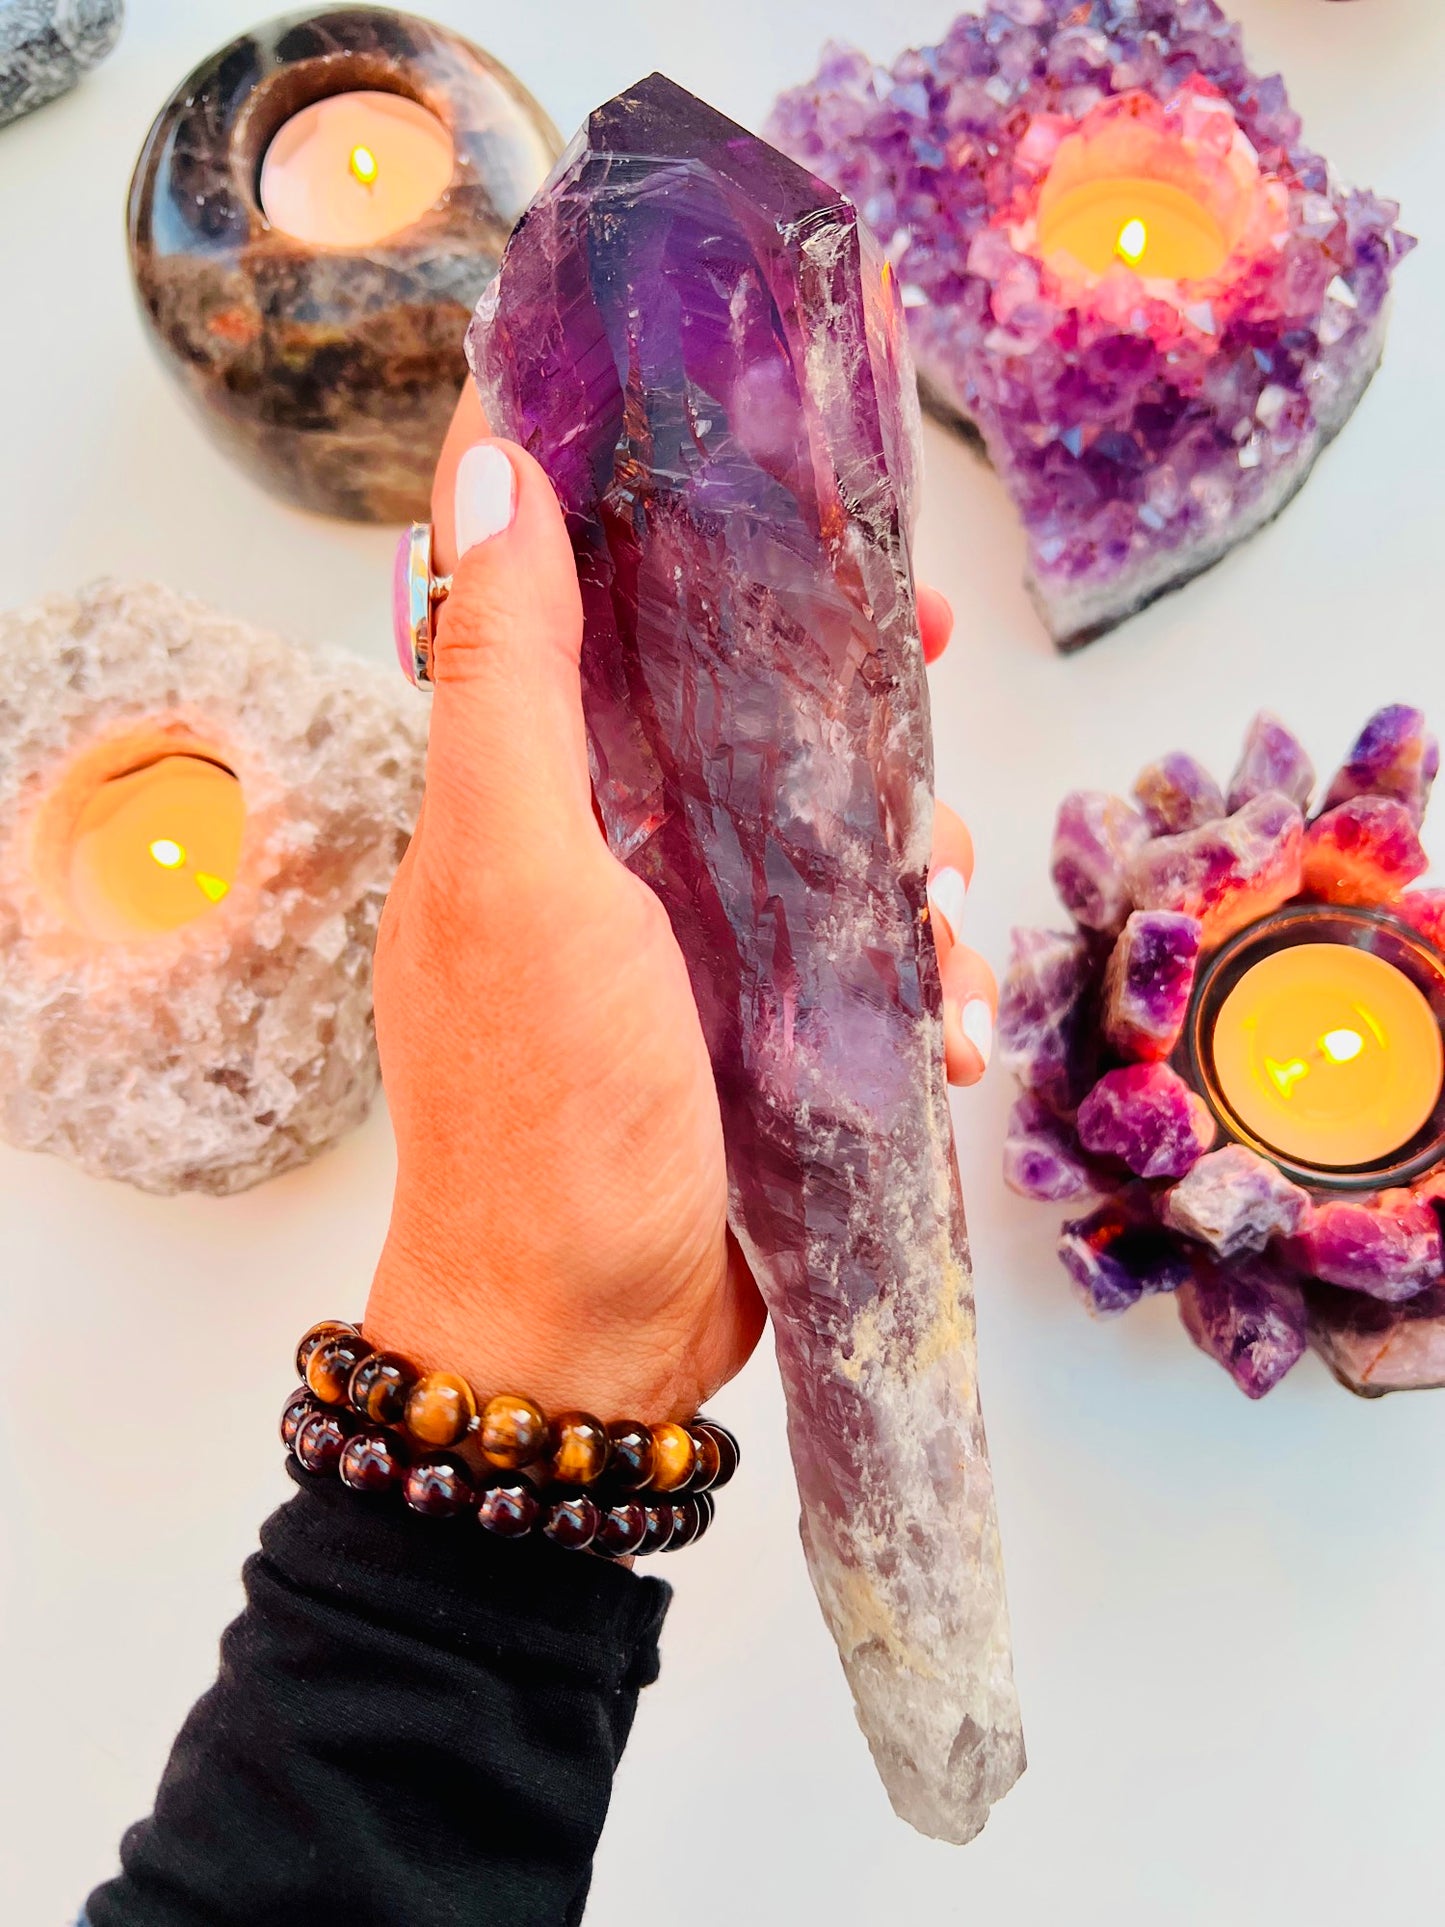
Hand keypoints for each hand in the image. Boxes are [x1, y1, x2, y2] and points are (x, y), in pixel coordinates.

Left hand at [364, 388, 995, 1418]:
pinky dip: (913, 970)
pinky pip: (852, 947)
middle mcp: (599, 838)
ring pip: (817, 819)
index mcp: (522, 785)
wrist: (587, 1336)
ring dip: (901, 844)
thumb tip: (491, 472)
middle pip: (730, 692)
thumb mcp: (520, 876)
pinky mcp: (754, 1015)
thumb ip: (509, 683)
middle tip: (928, 653)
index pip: (572, 588)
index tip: (754, 435)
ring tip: (939, 914)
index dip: (654, 497)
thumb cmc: (543, 1110)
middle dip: (837, 667)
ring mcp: (683, 931)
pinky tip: (950, 1023)